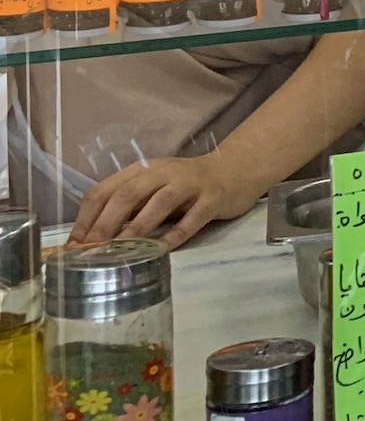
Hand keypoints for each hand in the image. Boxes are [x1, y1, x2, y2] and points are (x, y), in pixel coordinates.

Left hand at [69, 152, 259, 250]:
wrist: (236, 169)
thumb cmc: (188, 185)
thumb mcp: (154, 188)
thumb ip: (129, 207)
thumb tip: (93, 238)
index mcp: (142, 170)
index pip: (104, 190)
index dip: (86, 217)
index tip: (73, 245)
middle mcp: (163, 173)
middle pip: (127, 194)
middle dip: (105, 223)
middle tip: (92, 250)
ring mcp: (190, 184)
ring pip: (159, 203)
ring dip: (137, 227)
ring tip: (121, 250)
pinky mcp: (213, 198)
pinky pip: (193, 218)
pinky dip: (176, 234)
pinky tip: (162, 249)